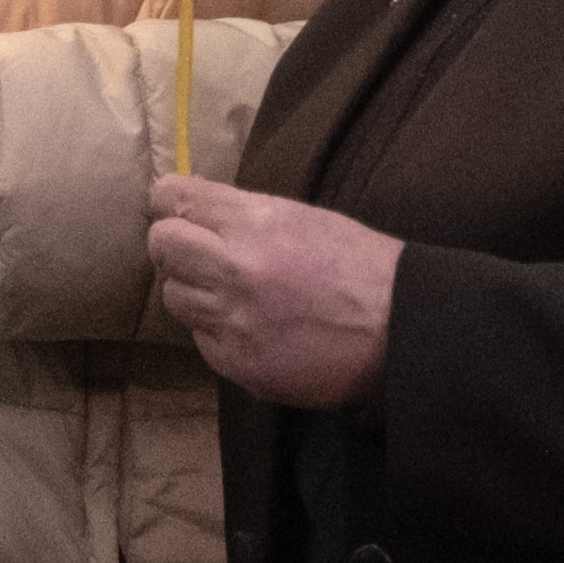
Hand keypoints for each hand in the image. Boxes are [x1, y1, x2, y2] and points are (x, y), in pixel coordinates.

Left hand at [145, 174, 399, 408]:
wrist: (401, 328)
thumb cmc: (359, 266)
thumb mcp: (302, 218)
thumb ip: (241, 212)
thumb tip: (189, 204)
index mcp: (254, 222)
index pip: (171, 199)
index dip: (170, 203)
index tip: (174, 209)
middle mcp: (236, 268)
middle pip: (162, 246)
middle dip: (175, 245)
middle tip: (200, 253)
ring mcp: (234, 321)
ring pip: (175, 297)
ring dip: (196, 291)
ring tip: (234, 294)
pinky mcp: (239, 363)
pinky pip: (202, 340)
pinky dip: (218, 332)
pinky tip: (254, 327)